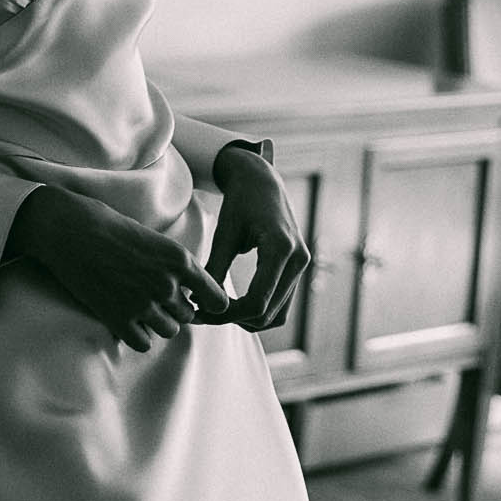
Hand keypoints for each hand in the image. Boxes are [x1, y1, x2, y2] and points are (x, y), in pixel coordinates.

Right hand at [3, 185, 229, 350]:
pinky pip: (143, 343)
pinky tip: (127, 320)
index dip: (210, 303)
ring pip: (169, 330)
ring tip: (139, 307)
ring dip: (158, 322)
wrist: (70, 230)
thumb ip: (174, 264)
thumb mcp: (153, 238)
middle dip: (175, 308)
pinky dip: (137, 335)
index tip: (201, 304)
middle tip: (154, 296)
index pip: (215, 297)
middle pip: (188, 315)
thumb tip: (185, 290)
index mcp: (179, 259)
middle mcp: (167, 284)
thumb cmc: (109, 227)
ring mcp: (143, 304)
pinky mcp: (119, 318)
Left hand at [202, 144, 310, 330]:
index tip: (201, 309)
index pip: (257, 301)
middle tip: (204, 312)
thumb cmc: (240, 201)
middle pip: (267, 313)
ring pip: (277, 315)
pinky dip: (259, 311)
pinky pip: (281, 304)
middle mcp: (298, 260)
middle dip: (234, 319)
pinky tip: (234, 304)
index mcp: (281, 248)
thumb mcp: (224, 232)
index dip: (227, 313)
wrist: (262, 180)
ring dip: (247, 320)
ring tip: (217, 310)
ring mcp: (302, 265)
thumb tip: (199, 301)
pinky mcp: (298, 268)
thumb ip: (214, 267)